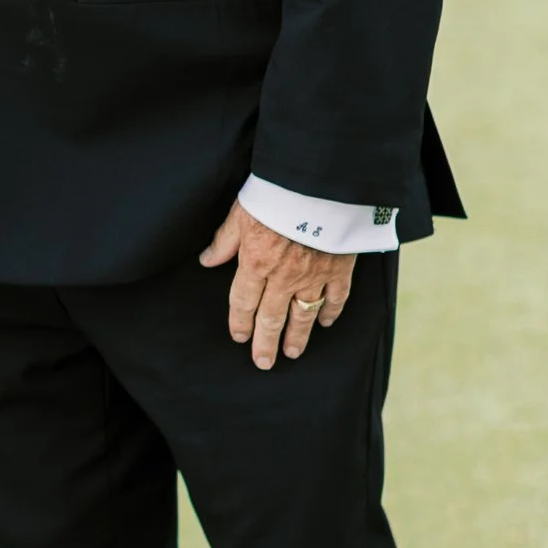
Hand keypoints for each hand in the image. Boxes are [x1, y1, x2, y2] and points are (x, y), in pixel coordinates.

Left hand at [199, 199, 353, 369]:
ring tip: (292, 353)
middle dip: (266, 343)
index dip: (240, 322)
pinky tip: (326, 323)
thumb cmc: (277, 193)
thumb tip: (207, 260)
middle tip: (263, 362)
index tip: (239, 337)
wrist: (319, 185)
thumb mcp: (241, 212)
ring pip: (304, 314)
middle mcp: (283, 276)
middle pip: (272, 317)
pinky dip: (331, 311)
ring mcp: (314, 275)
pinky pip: (336, 297)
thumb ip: (225, 240)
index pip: (243, 302)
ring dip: (297, 336)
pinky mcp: (339, 267)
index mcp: (256, 263)